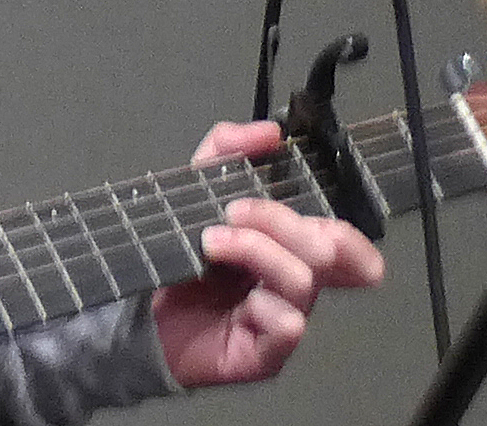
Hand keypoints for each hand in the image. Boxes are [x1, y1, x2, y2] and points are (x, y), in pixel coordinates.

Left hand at [149, 119, 383, 386]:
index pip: (345, 241)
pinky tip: (227, 293)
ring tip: (211, 241)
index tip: (300, 195)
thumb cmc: (178, 258)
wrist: (140, 316)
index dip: (345, 228)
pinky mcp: (269, 354)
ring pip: (303, 279)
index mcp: (291, 249)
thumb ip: (226, 151)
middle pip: (330, 249)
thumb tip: (271, 132)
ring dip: (255, 249)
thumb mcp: (195, 190)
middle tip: (233, 210)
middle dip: (280, 219)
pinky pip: (288, 323)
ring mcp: (286, 320)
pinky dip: (259, 301)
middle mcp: (296, 285)